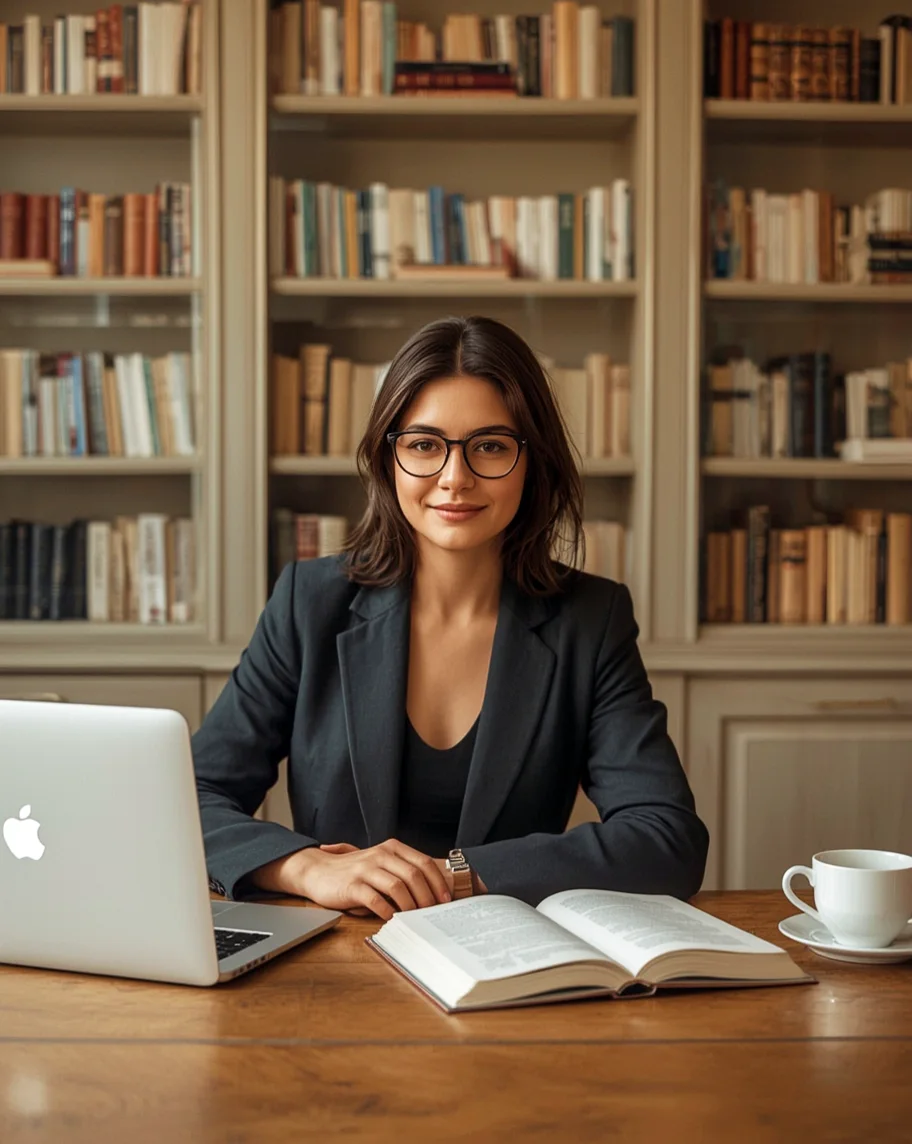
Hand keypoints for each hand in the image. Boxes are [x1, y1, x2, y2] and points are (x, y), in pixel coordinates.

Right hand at [318, 845, 455, 916]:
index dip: (438, 882)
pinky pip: (376, 900)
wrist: (318, 871)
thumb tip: (431, 891)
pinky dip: (387, 911)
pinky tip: (391, 918)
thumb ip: (401, 870)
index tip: (445, 899)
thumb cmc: (353, 871)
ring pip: (398, 887)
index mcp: (392, 848)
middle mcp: (381, 855)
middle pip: (414, 875)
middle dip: (427, 897)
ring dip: (409, 906)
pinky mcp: (352, 885)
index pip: (423, 863)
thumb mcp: (380, 863)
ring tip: (413, 918)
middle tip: (431, 913)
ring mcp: (366, 869)